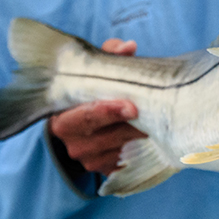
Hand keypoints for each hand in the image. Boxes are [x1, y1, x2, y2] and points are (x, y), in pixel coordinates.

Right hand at [47, 38, 145, 174]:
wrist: (86, 125)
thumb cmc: (92, 92)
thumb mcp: (96, 72)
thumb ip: (110, 56)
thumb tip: (129, 47)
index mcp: (61, 119)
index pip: (83, 118)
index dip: (108, 112)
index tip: (132, 107)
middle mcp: (72, 144)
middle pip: (106, 138)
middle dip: (131, 126)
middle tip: (153, 115)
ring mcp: (90, 161)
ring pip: (121, 150)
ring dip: (139, 137)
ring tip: (157, 122)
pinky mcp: (107, 171)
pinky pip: (128, 163)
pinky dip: (141, 150)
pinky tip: (151, 138)